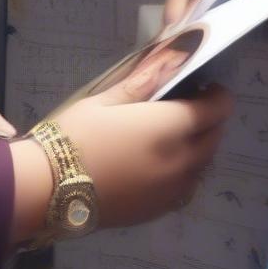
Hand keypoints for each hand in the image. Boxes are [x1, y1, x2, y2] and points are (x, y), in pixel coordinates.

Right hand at [10, 80, 233, 243]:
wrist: (50, 189)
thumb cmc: (76, 135)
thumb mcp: (105, 99)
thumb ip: (142, 82)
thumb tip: (169, 59)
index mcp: (170, 127)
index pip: (216, 110)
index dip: (217, 95)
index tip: (204, 87)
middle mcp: (180, 161)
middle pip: (214, 137)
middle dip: (209, 119)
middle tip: (186, 106)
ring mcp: (172, 190)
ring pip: (203, 164)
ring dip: (198, 146)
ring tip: (171, 134)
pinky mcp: (158, 210)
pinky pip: (186, 187)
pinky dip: (184, 171)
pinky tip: (159, 162)